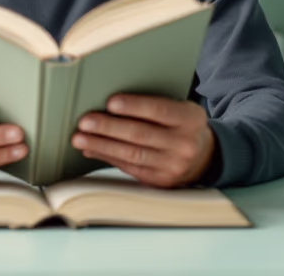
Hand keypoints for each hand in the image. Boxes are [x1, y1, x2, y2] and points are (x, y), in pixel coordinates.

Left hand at [71, 94, 215, 187]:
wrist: (204, 157)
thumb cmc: (182, 125)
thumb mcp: (180, 109)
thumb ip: (154, 105)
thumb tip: (111, 104)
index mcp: (190, 119)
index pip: (159, 110)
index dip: (134, 106)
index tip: (110, 102)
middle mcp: (184, 144)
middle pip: (141, 135)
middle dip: (109, 128)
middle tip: (85, 122)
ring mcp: (173, 166)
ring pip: (132, 154)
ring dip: (102, 145)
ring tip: (80, 138)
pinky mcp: (160, 181)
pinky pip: (129, 168)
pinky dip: (107, 157)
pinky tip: (91, 149)